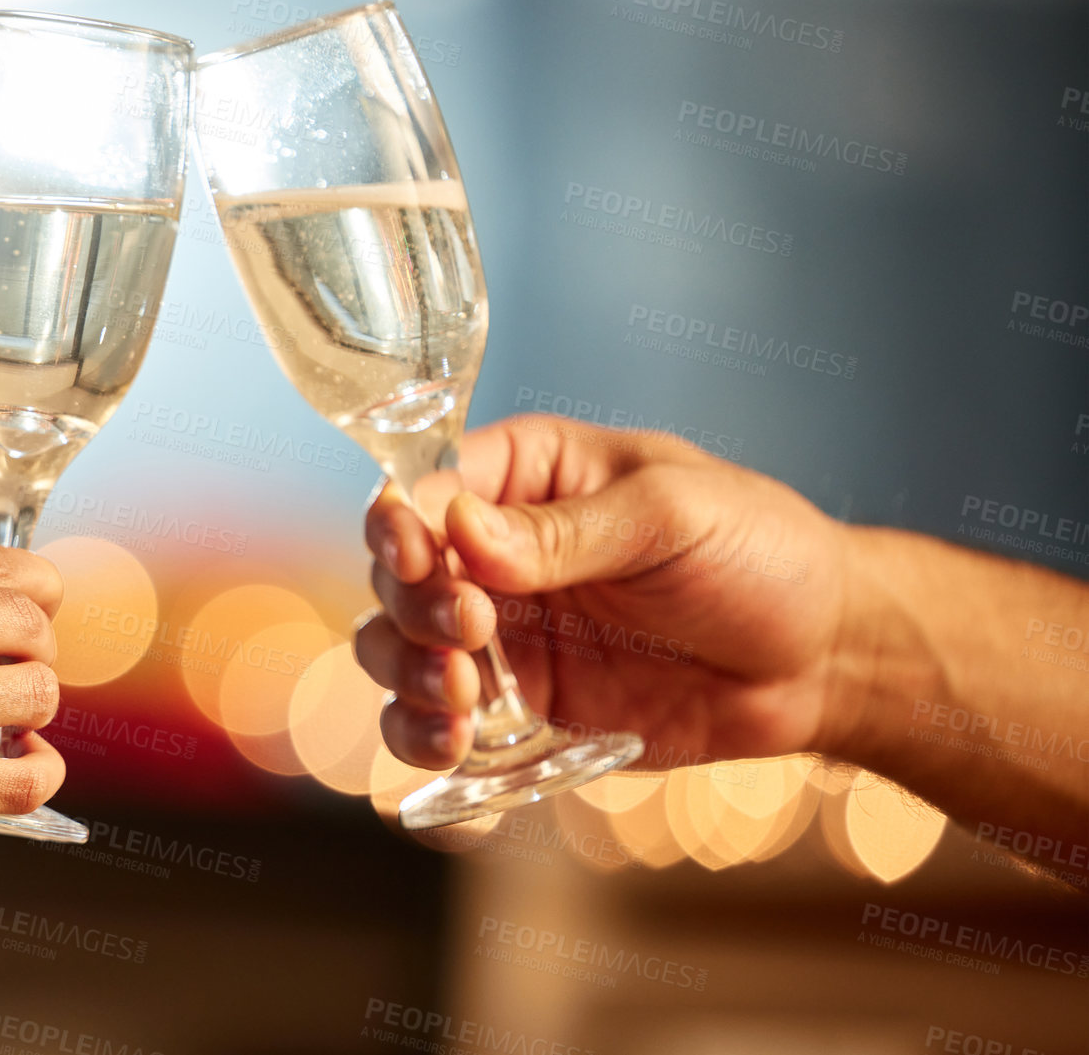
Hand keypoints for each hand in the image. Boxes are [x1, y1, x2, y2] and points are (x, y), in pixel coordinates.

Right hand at [0, 544, 65, 911]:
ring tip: (0, 732)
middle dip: (32, 657)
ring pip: (38, 693)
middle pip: (31, 622)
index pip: (1, 565)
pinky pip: (24, 778)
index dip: (31, 600)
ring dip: (30, 718)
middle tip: (5, 685)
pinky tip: (13, 774)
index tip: (23, 627)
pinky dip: (36, 778)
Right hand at [356, 415, 854, 772]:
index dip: (404, 527)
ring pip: (396, 649)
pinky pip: (439, 724)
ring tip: (458, 701)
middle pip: (398, 574)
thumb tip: (463, 531)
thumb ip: (566, 531)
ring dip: (406, 674)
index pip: (428, 489)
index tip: (421, 561)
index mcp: (528, 474)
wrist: (825, 659)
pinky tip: (452, 747)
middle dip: (413, 609)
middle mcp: (496, 552)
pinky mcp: (521, 708)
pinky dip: (422, 737)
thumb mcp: (673, 515)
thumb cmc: (761, 553)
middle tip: (469, 635)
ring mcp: (504, 634)